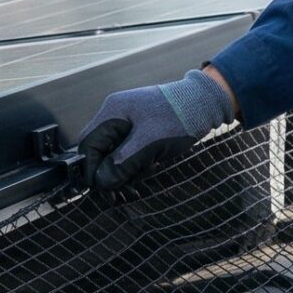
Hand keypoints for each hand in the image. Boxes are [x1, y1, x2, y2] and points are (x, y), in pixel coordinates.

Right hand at [73, 68, 234, 194]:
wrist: (206, 103)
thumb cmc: (179, 117)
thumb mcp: (149, 142)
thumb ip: (122, 162)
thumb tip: (100, 181)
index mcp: (112, 112)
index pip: (87, 145)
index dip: (91, 169)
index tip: (102, 188)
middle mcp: (115, 115)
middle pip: (99, 151)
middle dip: (110, 172)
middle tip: (125, 189)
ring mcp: (127, 122)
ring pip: (113, 154)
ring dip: (125, 170)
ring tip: (144, 174)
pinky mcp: (139, 129)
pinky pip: (128, 151)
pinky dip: (136, 163)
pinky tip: (151, 166)